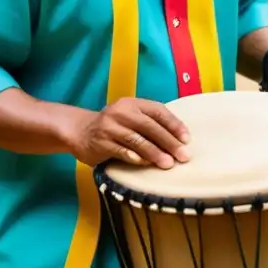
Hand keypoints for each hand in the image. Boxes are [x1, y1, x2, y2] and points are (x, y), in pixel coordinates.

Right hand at [65, 97, 190, 169]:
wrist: (80, 131)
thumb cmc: (114, 126)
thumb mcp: (130, 117)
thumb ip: (149, 123)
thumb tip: (179, 140)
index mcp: (132, 103)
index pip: (158, 111)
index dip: (174, 124)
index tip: (187, 139)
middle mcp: (121, 112)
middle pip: (149, 126)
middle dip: (169, 142)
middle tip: (183, 156)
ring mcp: (109, 127)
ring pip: (137, 140)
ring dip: (155, 153)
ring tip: (168, 164)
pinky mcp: (101, 143)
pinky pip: (122, 151)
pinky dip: (136, 158)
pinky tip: (146, 164)